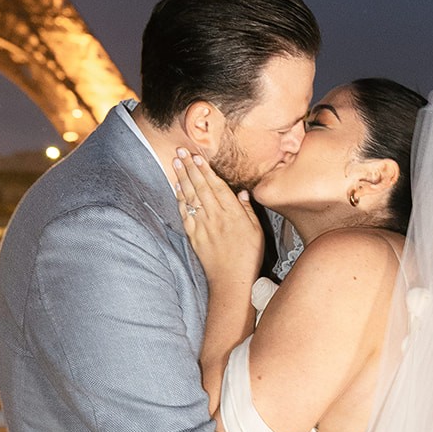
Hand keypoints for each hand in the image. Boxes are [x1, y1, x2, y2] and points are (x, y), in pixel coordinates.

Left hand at [173, 149, 264, 290]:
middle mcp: (216, 217)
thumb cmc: (248, 256)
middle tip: (181, 150)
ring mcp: (202, 226)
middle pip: (200, 187)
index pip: (217, 186)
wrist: (232, 281)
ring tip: (175, 162)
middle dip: (190, 167)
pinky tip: (176, 187)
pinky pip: (184, 213)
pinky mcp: (193, 236)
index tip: (198, 156)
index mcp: (232, 213)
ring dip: (182, 178)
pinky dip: (179, 199)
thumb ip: (247, 210)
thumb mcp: (256, 231)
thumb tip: (242, 192)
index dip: (206, 170)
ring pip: (190, 197)